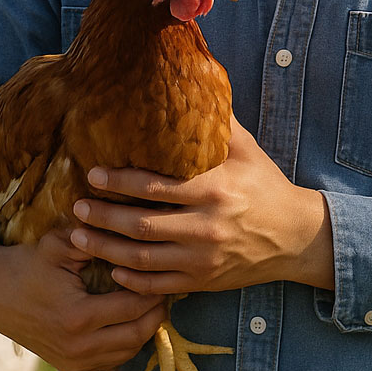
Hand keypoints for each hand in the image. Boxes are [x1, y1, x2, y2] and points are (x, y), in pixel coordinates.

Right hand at [0, 229, 164, 370]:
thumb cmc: (29, 264)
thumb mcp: (59, 244)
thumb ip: (94, 237)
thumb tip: (131, 226)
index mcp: (79, 316)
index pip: (134, 307)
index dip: (154, 288)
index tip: (163, 269)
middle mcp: (78, 346)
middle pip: (137, 335)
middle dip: (157, 311)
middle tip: (166, 286)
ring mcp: (73, 361)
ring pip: (126, 353)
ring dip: (145, 329)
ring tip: (154, 301)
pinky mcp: (69, 366)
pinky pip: (110, 364)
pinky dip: (126, 345)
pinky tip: (131, 323)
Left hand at [69, 116, 334, 295]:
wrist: (295, 237)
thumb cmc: (266, 186)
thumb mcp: (247, 151)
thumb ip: (220, 124)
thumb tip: (198, 84)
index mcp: (214, 189)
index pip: (156, 187)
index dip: (120, 181)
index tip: (92, 173)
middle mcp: (205, 226)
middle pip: (142, 225)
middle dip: (103, 216)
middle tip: (76, 206)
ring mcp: (203, 258)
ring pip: (143, 258)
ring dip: (106, 248)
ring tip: (79, 236)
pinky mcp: (203, 281)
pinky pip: (158, 286)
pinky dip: (130, 279)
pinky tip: (111, 266)